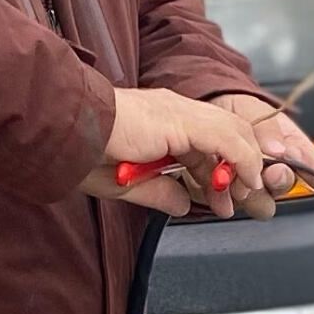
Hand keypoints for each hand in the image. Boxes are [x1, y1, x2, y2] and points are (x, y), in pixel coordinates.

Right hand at [83, 86, 299, 220]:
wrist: (66, 132)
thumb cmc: (81, 152)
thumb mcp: (128, 184)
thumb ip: (159, 192)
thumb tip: (183, 202)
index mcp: (159, 122)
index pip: (205, 144)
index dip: (219, 174)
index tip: (222, 202)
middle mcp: (173, 110)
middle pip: (226, 134)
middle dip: (239, 169)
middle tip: (241, 201)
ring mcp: (179, 111)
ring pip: (233, 132)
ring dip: (246, 165)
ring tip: (248, 193)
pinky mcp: (181, 119)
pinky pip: (226, 138)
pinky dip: (242, 159)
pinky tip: (245, 179)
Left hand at [209, 90, 313, 217]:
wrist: (206, 114)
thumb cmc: (235, 110)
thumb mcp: (252, 108)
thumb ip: (268, 128)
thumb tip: (283, 151)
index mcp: (293, 151)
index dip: (313, 171)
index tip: (298, 163)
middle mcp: (276, 173)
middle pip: (287, 188)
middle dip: (278, 179)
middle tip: (269, 170)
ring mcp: (254, 188)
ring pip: (263, 205)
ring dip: (251, 193)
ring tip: (236, 176)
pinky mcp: (230, 197)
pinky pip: (233, 207)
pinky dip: (225, 198)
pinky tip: (218, 186)